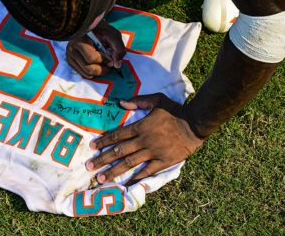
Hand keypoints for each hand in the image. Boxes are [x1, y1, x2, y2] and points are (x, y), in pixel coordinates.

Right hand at [66, 20, 125, 78]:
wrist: (88, 26)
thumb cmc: (101, 30)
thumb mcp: (112, 34)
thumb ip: (118, 48)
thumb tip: (117, 65)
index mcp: (80, 40)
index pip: (92, 58)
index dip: (105, 61)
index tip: (112, 59)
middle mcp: (72, 49)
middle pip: (89, 69)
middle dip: (103, 70)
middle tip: (110, 65)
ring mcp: (69, 56)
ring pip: (87, 73)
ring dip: (99, 71)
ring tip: (104, 63)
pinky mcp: (70, 61)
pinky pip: (83, 73)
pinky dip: (93, 72)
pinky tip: (97, 63)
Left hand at [86, 93, 204, 184]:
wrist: (195, 124)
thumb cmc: (175, 110)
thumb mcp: (157, 100)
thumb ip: (138, 101)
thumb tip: (121, 103)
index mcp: (141, 126)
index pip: (118, 135)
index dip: (104, 141)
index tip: (93, 147)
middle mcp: (144, 141)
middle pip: (119, 151)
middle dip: (102, 160)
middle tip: (89, 168)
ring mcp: (153, 152)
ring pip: (129, 163)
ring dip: (114, 171)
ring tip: (101, 179)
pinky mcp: (163, 161)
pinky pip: (147, 171)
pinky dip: (136, 178)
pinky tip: (126, 184)